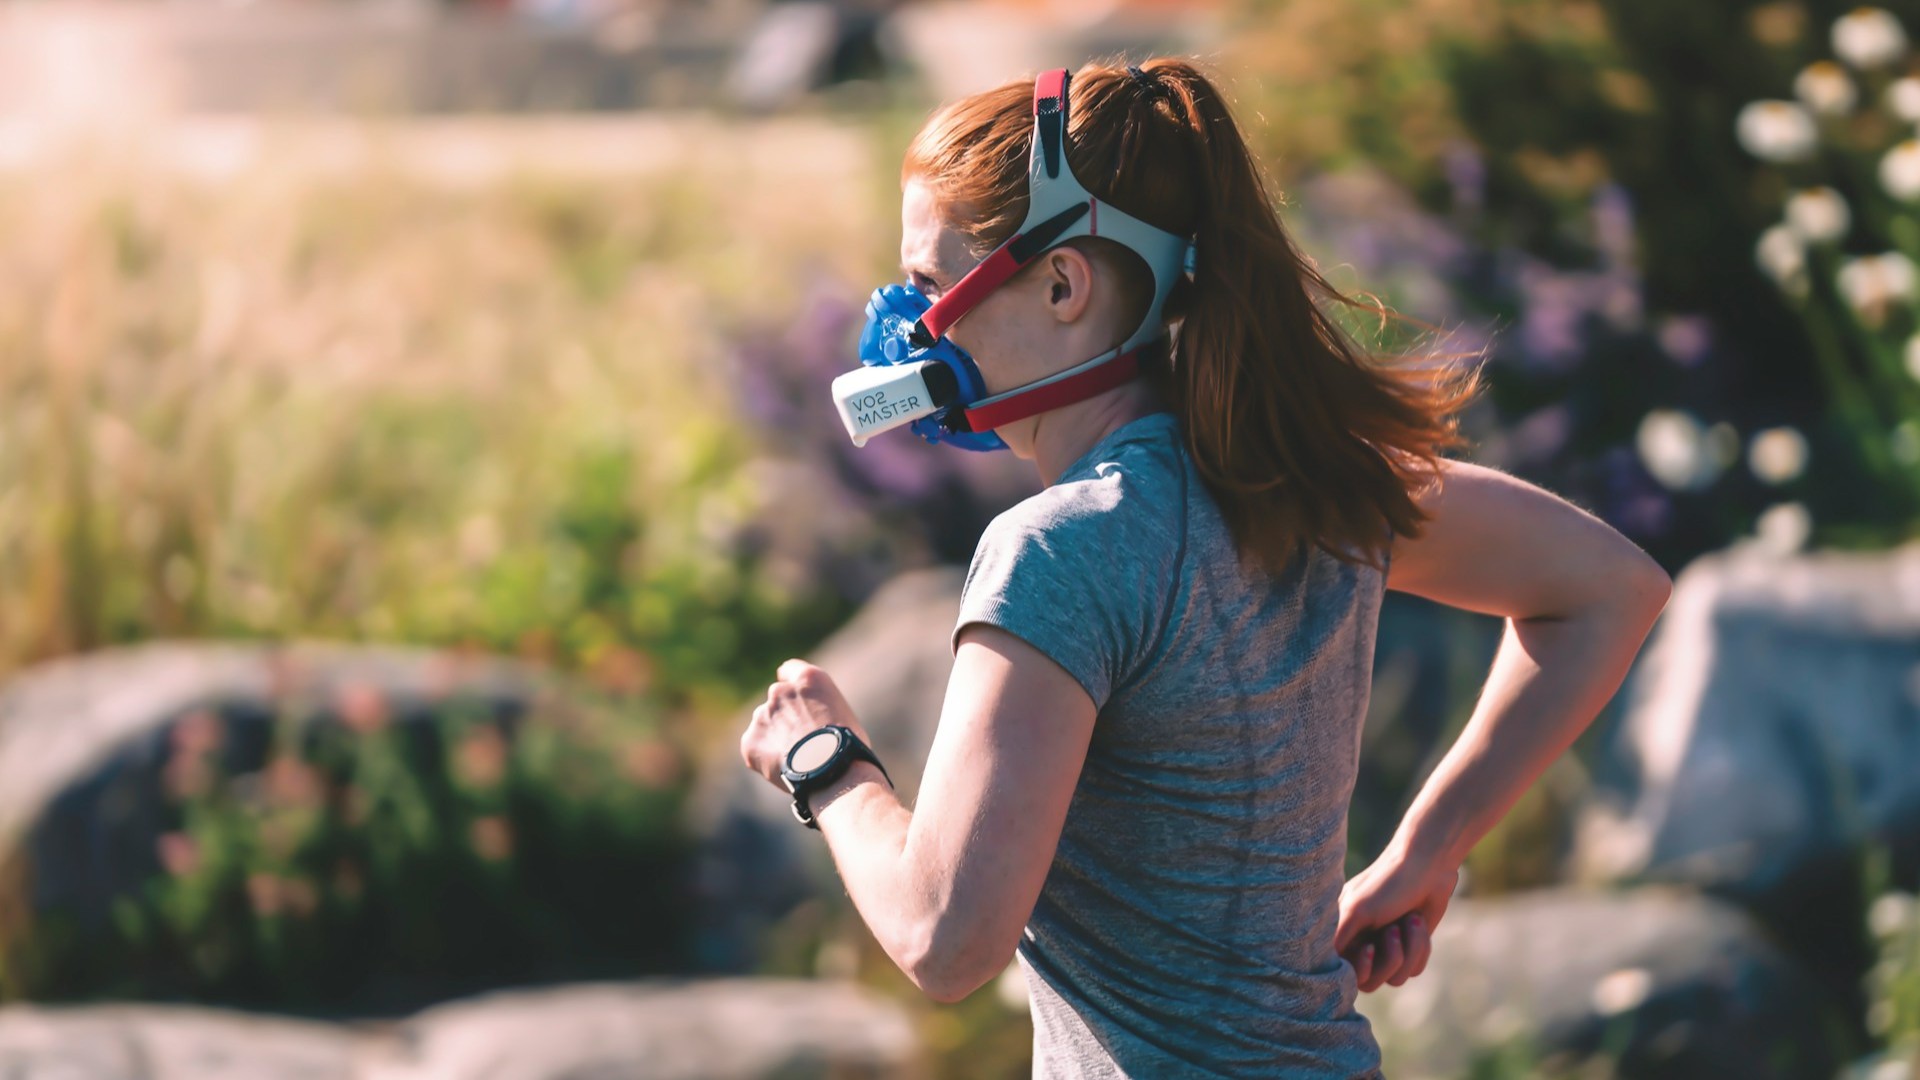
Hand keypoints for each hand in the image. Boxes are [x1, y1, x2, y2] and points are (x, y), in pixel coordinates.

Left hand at [740, 659, 869, 790]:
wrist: (831, 771)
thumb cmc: (846, 746)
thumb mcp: (842, 712)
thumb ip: (819, 708)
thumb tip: (810, 724)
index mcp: (808, 678)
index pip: (790, 670)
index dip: (791, 685)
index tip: (793, 696)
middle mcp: (780, 691)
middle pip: (778, 701)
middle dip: (785, 716)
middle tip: (801, 740)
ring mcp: (762, 715)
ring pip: (766, 725)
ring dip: (776, 737)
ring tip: (797, 760)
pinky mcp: (750, 741)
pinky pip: (755, 748)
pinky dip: (766, 757)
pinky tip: (785, 769)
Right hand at [1335, 842, 1459, 991]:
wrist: (1428, 868)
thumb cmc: (1387, 884)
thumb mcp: (1357, 910)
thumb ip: (1337, 939)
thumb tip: (1325, 963)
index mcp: (1342, 933)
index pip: (1343, 973)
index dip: (1359, 968)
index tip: (1370, 946)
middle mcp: (1362, 944)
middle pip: (1370, 983)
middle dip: (1389, 958)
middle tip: (1393, 929)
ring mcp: (1386, 949)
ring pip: (1396, 978)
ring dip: (1409, 949)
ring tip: (1410, 920)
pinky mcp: (1410, 950)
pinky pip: (1414, 969)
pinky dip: (1421, 947)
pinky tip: (1419, 922)